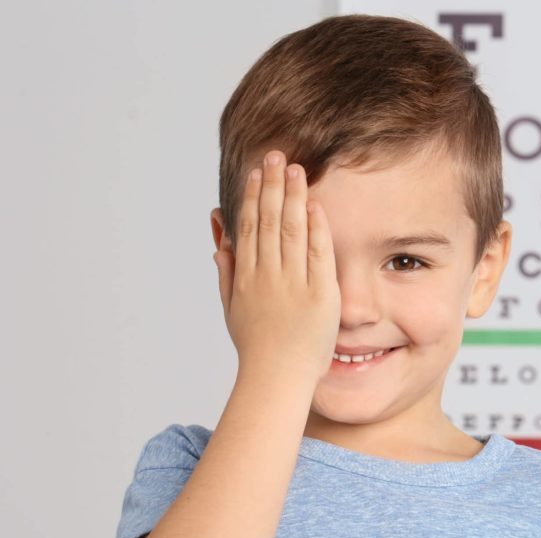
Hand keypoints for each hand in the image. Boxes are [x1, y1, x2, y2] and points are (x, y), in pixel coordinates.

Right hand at [213, 150, 339, 382]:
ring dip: (292, 197)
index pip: (248, 228)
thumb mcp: (231, 309)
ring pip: (291, 231)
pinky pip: (318, 254)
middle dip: (271, 185)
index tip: (256, 173)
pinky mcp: (320, 295)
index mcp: (245, 277)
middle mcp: (267, 276)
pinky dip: (316, 228)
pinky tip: (314, 204)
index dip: (252, 197)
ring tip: (295, 169)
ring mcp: (293, 284)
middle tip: (275, 156)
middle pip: (268, 221)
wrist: (277, 377)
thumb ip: (226, 273)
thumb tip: (219, 243)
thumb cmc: (257, 347)